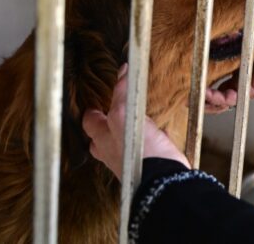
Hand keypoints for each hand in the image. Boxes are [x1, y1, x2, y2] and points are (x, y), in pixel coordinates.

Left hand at [82, 64, 189, 178]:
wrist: (164, 180)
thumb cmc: (139, 152)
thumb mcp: (124, 115)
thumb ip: (121, 95)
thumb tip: (123, 73)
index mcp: (101, 140)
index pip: (89, 121)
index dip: (92, 109)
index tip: (96, 98)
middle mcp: (112, 151)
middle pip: (101, 135)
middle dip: (104, 124)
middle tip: (110, 110)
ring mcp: (130, 158)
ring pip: (122, 141)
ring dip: (126, 131)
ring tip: (134, 118)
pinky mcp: (149, 161)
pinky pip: (144, 147)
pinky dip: (148, 138)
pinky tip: (156, 132)